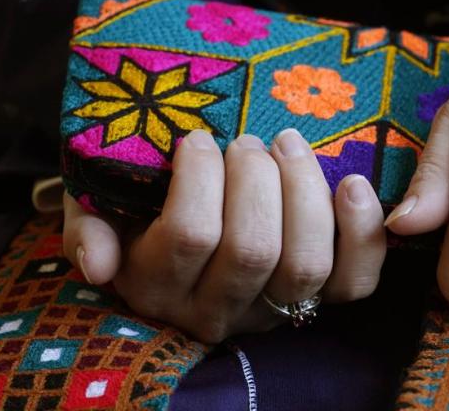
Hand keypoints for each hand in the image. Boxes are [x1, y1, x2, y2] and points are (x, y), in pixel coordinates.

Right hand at [63, 129, 385, 341]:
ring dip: (305, 191)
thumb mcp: (100, 211)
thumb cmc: (143, 211)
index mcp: (159, 284)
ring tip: (288, 145)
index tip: (200, 139)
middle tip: (249, 141)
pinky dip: (361, 233)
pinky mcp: (320, 301)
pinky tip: (352, 184)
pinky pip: (354, 283)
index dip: (202, 177)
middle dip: (257, 179)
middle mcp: (218, 308)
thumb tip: (98, 266)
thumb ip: (88, 228)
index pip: (191, 235)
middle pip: (253, 250)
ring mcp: (273, 309)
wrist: (188, 237)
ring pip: (306, 264)